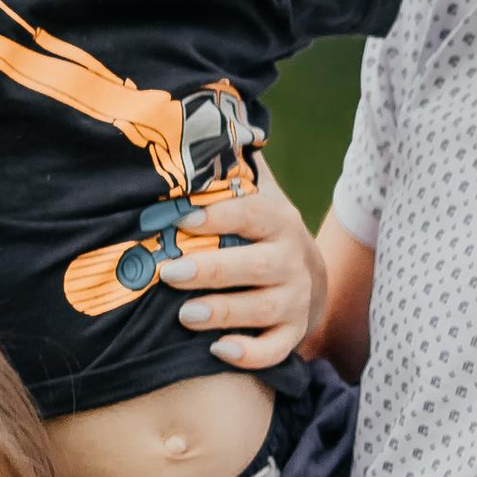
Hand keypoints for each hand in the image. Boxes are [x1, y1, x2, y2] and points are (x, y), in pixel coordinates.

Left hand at [159, 157, 324, 371]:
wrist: (307, 276)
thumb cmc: (258, 232)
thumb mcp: (253, 197)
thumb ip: (230, 169)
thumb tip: (202, 122)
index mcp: (277, 221)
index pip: (250, 214)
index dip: (218, 215)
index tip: (182, 217)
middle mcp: (291, 260)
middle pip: (256, 266)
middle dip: (212, 270)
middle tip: (169, 274)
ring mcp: (296, 300)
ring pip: (264, 309)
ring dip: (224, 312)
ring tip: (185, 315)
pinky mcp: (293, 335)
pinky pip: (274, 350)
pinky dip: (249, 354)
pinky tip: (218, 351)